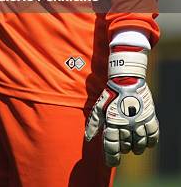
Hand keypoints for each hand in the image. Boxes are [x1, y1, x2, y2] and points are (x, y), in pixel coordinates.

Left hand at [85, 46, 158, 166]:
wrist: (126, 79)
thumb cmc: (110, 93)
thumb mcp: (99, 106)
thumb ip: (93, 123)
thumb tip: (88, 138)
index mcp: (112, 123)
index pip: (111, 146)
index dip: (111, 157)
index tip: (111, 162)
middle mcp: (126, 124)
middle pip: (126, 146)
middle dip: (123, 149)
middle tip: (123, 145)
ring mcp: (138, 121)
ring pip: (140, 144)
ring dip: (137, 148)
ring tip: (135, 147)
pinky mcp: (148, 116)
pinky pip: (153, 134)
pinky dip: (151, 141)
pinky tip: (148, 142)